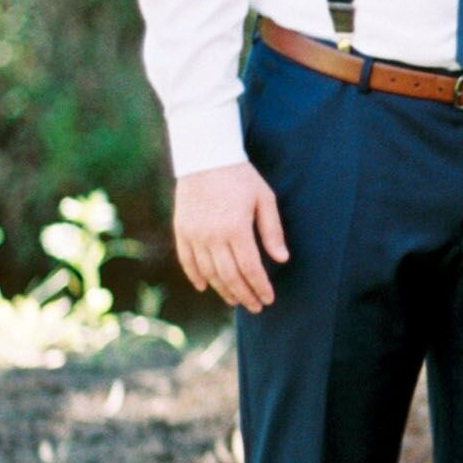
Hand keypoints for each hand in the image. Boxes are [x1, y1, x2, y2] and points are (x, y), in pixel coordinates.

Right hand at [172, 161, 289, 314]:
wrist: (206, 156)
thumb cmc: (241, 176)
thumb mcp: (264, 199)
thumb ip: (272, 231)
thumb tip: (282, 260)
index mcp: (236, 229)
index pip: (250, 268)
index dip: (260, 287)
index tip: (268, 299)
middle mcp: (213, 236)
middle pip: (229, 276)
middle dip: (244, 294)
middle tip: (255, 306)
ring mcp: (194, 234)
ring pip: (208, 272)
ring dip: (222, 289)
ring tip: (235, 299)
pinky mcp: (181, 230)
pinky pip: (187, 260)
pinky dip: (195, 276)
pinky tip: (205, 287)